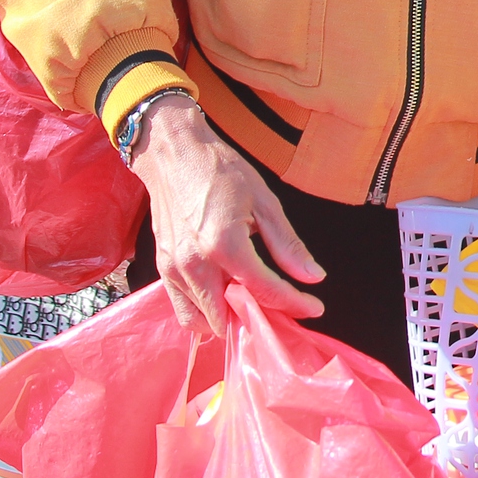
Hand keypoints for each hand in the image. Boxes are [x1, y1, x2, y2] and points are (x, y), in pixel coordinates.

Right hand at [130, 94, 324, 334]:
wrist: (174, 155)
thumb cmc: (221, 171)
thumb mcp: (265, 202)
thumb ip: (288, 245)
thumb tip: (314, 277)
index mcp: (225, 245)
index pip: (264, 290)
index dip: (294, 304)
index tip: (314, 308)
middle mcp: (195, 264)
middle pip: (231, 317)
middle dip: (259, 318)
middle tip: (282, 307)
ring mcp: (175, 270)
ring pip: (205, 322)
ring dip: (231, 319)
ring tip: (254, 302)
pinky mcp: (163, 270)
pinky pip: (184, 311)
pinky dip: (206, 314)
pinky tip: (227, 299)